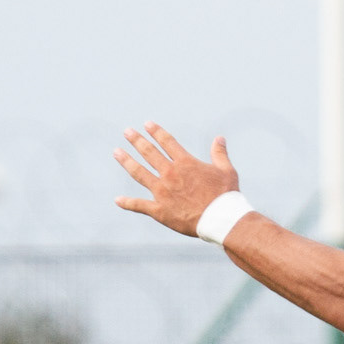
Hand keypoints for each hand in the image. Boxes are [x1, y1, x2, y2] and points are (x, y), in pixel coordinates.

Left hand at [114, 125, 239, 236]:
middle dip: (137, 140)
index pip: (167, 142)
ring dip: (126, 161)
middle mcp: (170, 174)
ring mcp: (162, 192)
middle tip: (127, 132)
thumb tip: (219, 138)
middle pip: (149, 152)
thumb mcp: (227, 171)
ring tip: (116, 152)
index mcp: (185, 163)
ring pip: (139, 172)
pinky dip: (128, 203)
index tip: (147, 124)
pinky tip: (118, 200)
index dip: (156, 131)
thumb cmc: (226, 195)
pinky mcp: (160, 210)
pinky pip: (140, 205)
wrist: (221, 220)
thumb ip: (220, 154)